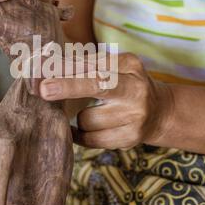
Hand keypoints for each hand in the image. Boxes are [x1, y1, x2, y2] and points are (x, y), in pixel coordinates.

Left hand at [39, 53, 173, 149]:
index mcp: (129, 64)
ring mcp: (135, 115)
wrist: (160, 112)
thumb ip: (86, 65)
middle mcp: (135, 89)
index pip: (93, 64)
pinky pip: (91, 139)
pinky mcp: (130, 138)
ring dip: (80, 118)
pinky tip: (82, 129)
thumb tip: (50, 65)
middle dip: (68, 86)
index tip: (44, 68)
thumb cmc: (126, 85)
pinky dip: (80, 134)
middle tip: (44, 89)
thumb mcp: (114, 68)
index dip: (67, 68)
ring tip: (93, 113)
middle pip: (97, 85)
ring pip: (87, 119)